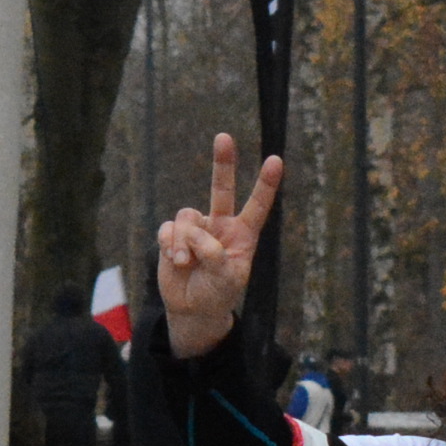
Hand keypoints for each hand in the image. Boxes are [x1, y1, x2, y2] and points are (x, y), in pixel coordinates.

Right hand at [155, 133, 282, 360]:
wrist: (193, 308)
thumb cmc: (218, 293)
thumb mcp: (227, 280)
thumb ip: (216, 255)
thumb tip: (195, 236)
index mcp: (243, 234)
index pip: (257, 206)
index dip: (266, 184)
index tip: (276, 160)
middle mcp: (220, 224)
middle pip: (222, 189)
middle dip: (223, 163)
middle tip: (224, 137)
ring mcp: (197, 228)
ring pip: (188, 217)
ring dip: (185, 242)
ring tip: (186, 263)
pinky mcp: (174, 235)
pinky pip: (169, 229)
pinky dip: (170, 244)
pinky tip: (175, 260)